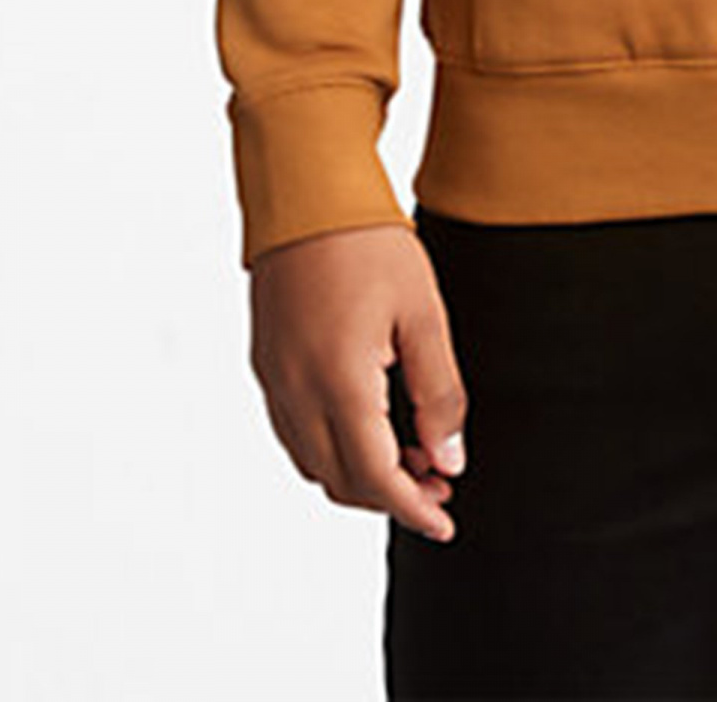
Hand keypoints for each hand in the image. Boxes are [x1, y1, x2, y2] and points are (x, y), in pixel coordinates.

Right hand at [248, 222, 469, 541]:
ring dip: (361, 475)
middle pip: (342, 482)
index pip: (377, 477)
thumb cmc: (369, 242)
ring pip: (314, 463)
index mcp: (339, 382)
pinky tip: (370, 424)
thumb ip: (439, 393)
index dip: (413, 510)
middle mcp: (296, 392)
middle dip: (392, 495)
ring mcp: (274, 381)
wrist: (307, 192)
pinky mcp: (266, 365)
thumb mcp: (423, 314)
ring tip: (413, 453)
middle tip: (440, 481)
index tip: (445, 522)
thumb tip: (449, 460)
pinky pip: (295, 433)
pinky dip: (332, 448)